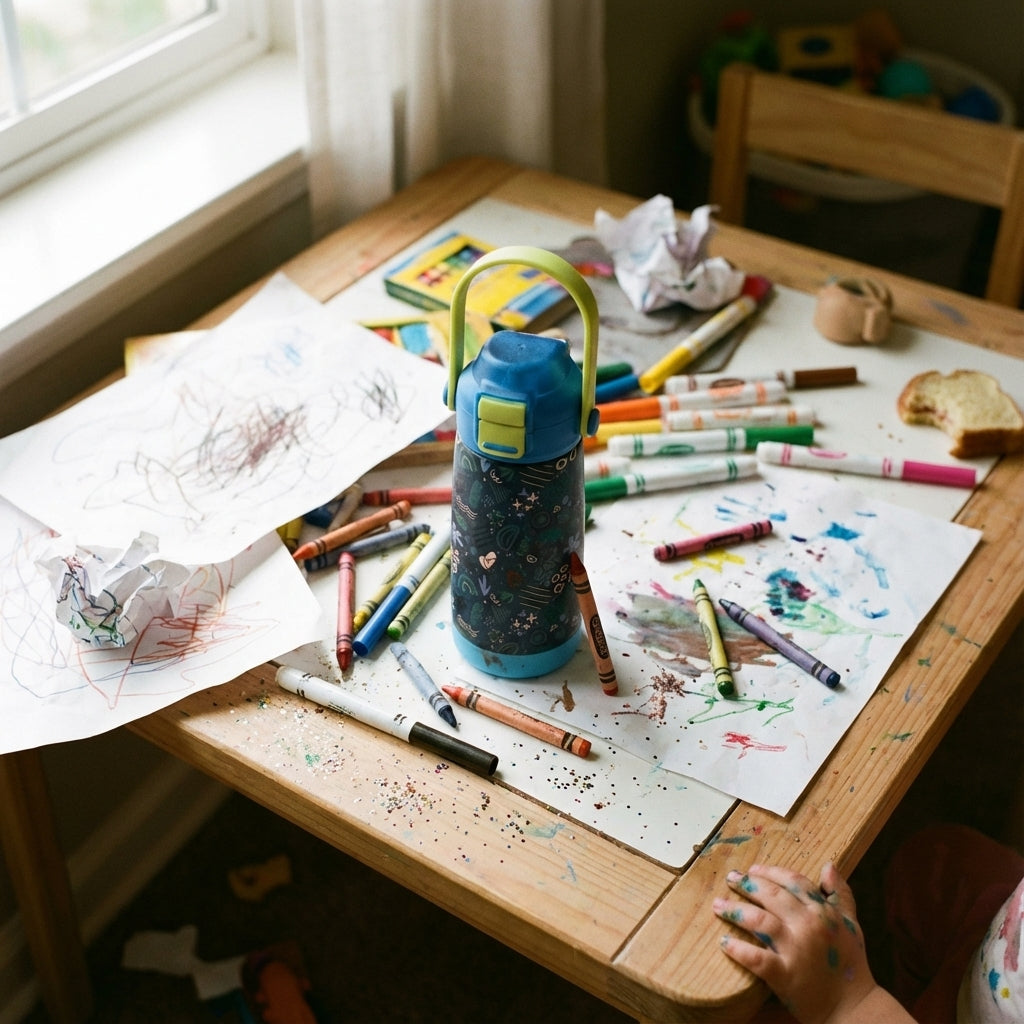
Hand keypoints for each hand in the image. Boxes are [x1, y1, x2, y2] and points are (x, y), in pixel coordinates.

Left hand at [713, 862, 910, 1023]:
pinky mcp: (785, 975)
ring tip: (718, 905)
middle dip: (747, 884)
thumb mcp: (851, 924)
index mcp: (823, 912)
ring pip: (759, 922)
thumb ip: (840, 894)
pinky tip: (724, 943)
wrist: (853, 1006)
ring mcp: (796, 950)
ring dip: (735, 911)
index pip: (792, 881)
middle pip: (772, 896)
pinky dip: (738, 950)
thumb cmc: (850, 963)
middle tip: (730, 878)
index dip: (770, 872)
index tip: (752, 869)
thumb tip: (828, 866)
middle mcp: (808, 926)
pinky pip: (756, 958)